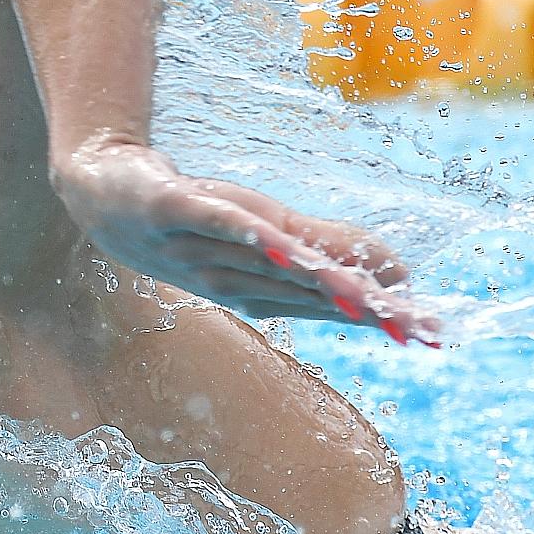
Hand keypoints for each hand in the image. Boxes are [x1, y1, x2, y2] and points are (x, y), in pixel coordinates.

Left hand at [50, 137, 440, 345]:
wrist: (104, 198)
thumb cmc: (189, 223)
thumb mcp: (262, 232)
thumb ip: (324, 248)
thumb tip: (390, 271)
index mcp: (261, 287)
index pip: (331, 304)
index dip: (379, 317)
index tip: (429, 334)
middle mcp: (235, 275)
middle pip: (307, 291)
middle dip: (361, 309)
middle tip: (414, 326)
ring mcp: (203, 245)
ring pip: (269, 262)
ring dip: (318, 278)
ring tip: (367, 295)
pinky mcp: (174, 207)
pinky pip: (214, 220)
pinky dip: (245, 230)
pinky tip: (279, 238)